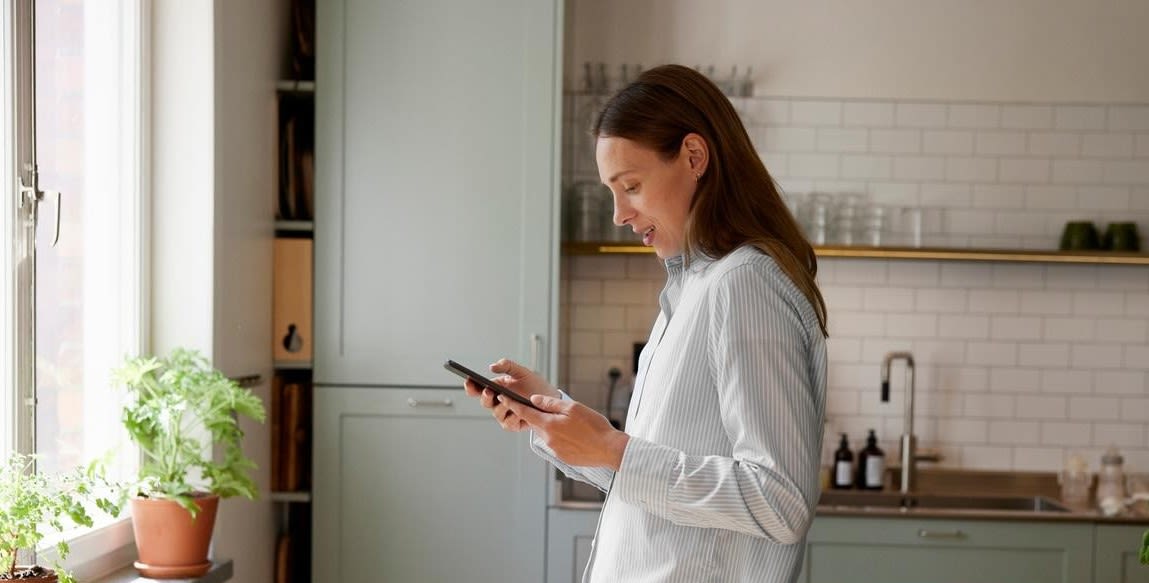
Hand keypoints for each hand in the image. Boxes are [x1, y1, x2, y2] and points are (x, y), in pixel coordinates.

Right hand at [462, 358, 560, 431]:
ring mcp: (505, 414)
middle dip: (485, 396)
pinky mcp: (514, 424)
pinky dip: (512, 418)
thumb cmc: (534, 385)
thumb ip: (508, 366)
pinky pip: (508, 423)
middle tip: (489, 390)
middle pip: (485, 402)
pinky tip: (517, 412)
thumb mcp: (522, 372)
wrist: (551, 399)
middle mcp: (497, 402)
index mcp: (496, 389)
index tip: (469, 380)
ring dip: (501, 406)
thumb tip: (492, 366)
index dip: (471, 386)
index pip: (478, 389)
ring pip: (496, 413)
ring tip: (506, 399)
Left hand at [504, 394, 629, 470]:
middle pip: (537, 424)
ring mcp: (555, 451)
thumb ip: (551, 404)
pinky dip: (562, 438)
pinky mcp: (563, 458)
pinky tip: (577, 435)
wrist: (610, 449)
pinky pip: (556, 444)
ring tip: (573, 425)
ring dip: (553, 427)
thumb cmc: (594, 426)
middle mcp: (548, 440)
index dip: (513, 404)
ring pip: (548, 434)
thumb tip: (534, 400)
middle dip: (541, 416)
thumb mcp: (573, 408)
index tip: (503, 398)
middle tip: (556, 410)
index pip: (525, 413)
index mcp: (549, 425)